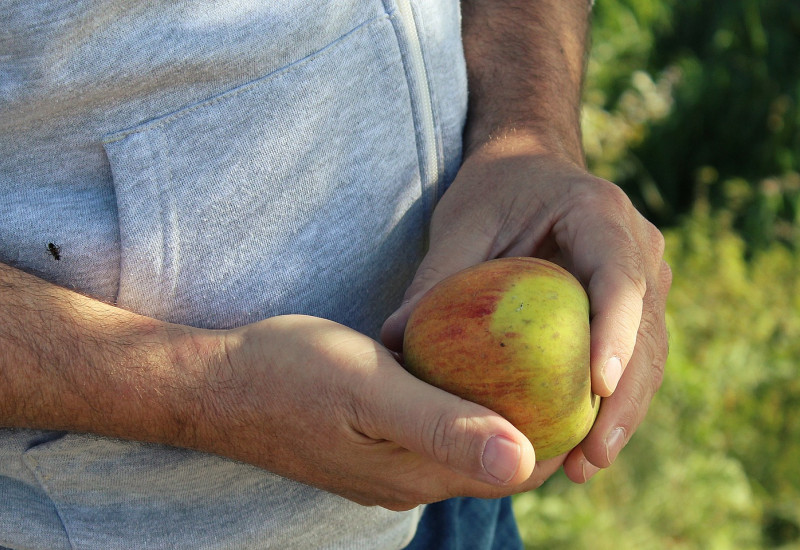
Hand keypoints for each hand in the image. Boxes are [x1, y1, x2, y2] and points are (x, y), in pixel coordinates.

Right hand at [195, 314, 564, 510]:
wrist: (215, 384)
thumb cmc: (291, 376)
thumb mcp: (370, 389)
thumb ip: (443, 425)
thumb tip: (522, 460)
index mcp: (417, 474)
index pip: (514, 468)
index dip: (558, 431)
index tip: (587, 381)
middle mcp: (408, 480)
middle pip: (494, 456)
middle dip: (536, 416)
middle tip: (566, 355)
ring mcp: (385, 464)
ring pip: (463, 440)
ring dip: (497, 406)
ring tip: (526, 352)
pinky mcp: (367, 443)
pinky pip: (432, 427)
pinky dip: (459, 398)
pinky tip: (462, 359)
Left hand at [381, 135, 671, 483]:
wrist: (528, 165)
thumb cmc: (492, 190)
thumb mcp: (460, 224)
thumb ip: (436, 279)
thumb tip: (392, 344)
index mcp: (600, 213)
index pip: (619, 277)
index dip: (616, 332)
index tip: (598, 387)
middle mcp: (638, 244)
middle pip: (647, 329)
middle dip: (625, 398)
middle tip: (593, 456)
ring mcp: (644, 275)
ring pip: (649, 352)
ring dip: (624, 412)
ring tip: (588, 465)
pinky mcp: (634, 303)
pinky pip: (631, 356)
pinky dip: (612, 400)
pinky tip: (583, 443)